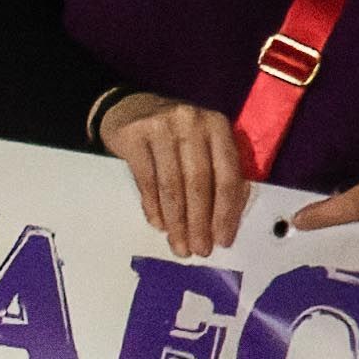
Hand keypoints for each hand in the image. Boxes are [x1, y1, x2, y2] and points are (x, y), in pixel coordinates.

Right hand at [98, 93, 249, 257]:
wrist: (131, 109)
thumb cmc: (175, 135)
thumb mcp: (203, 145)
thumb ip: (218, 174)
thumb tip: (225, 222)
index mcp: (217, 126)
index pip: (227, 174)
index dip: (226, 212)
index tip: (223, 240)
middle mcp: (192, 122)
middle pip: (199, 182)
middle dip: (199, 222)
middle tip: (199, 250)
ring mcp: (161, 126)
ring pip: (172, 185)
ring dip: (176, 222)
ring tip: (178, 245)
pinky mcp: (135, 136)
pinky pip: (147, 181)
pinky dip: (153, 207)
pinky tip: (158, 225)